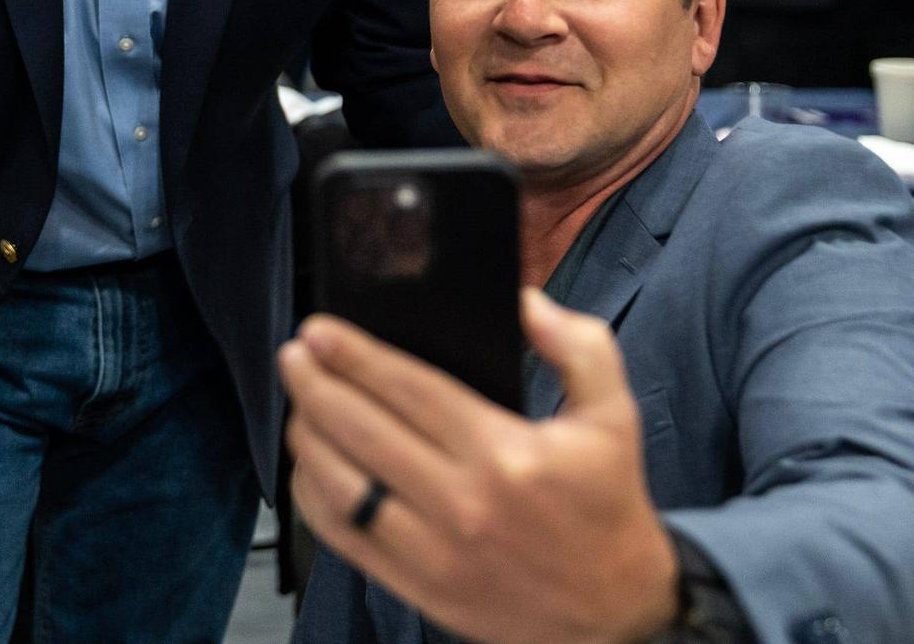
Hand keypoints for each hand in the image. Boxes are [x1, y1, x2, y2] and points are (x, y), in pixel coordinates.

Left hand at [281, 292, 678, 643]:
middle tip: (293, 355)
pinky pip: (343, 536)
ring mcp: (434, 552)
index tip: (319, 330)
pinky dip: (313, 495)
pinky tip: (310, 463)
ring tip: (299, 402)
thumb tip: (526, 302)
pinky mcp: (418, 587)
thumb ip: (578, 347)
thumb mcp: (614, 416)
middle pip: (361, 431)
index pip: (410, 391)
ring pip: (341, 484)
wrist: (620, 611)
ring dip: (307, 436)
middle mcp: (464, 504)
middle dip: (314, 385)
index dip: (355, 356)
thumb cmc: (607, 505)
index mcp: (506, 454)